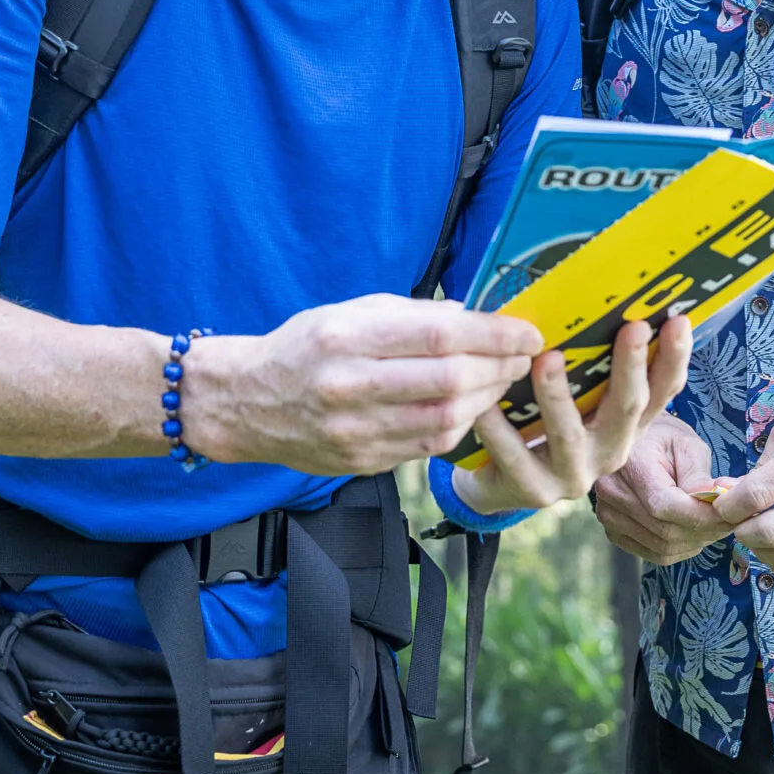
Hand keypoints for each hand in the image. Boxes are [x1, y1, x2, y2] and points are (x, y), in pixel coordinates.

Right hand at [187, 296, 543, 475]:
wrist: (245, 403)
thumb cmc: (302, 348)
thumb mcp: (346, 312)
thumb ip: (409, 313)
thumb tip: (467, 314)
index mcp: (347, 339)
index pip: (438, 335)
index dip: (493, 334)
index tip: (528, 331)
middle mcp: (350, 387)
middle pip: (450, 380)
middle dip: (500, 367)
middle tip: (524, 356)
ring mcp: (355, 431)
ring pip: (446, 420)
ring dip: (486, 399)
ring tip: (502, 379)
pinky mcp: (361, 461)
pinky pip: (427, 447)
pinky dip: (459, 425)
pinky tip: (469, 406)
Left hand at [454, 315, 691, 514]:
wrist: (503, 481)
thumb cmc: (546, 423)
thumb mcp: (579, 397)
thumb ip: (593, 365)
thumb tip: (601, 300)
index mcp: (626, 425)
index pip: (661, 391)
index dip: (673, 358)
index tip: (678, 321)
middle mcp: (610, 452)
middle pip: (627, 408)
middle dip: (631, 367)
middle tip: (633, 327)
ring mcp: (574, 475)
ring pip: (569, 434)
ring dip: (559, 395)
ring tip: (547, 358)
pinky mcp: (534, 490)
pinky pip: (514, 454)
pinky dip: (499, 427)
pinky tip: (486, 400)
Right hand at [591, 411, 736, 565]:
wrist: (635, 443)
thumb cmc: (664, 438)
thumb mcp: (687, 445)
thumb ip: (699, 477)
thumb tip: (718, 503)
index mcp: (631, 464)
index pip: (665, 505)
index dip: (701, 516)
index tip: (729, 515)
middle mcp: (612, 493)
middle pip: (665, 530)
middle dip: (704, 531)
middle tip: (729, 522)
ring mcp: (609, 515)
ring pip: (662, 547)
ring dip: (694, 542)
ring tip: (713, 526)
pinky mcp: (613, 531)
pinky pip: (653, 553)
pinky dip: (680, 549)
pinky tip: (692, 534)